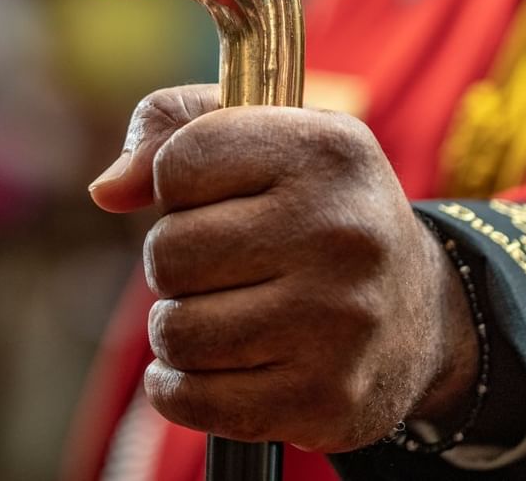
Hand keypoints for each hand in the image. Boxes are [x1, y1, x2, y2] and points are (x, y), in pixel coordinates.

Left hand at [89, 84, 478, 451]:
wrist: (419, 309)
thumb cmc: (324, 209)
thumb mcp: (277, 135)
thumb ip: (179, 127)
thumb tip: (106, 191)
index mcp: (328, 151)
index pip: (180, 163)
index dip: (174, 183)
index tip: (208, 195)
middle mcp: (340, 231)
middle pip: (169, 251)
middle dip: (176, 259)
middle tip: (221, 261)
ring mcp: (337, 321)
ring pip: (175, 330)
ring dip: (180, 323)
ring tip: (225, 308)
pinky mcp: (325, 399)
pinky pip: (192, 397)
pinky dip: (181, 384)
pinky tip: (218, 361)